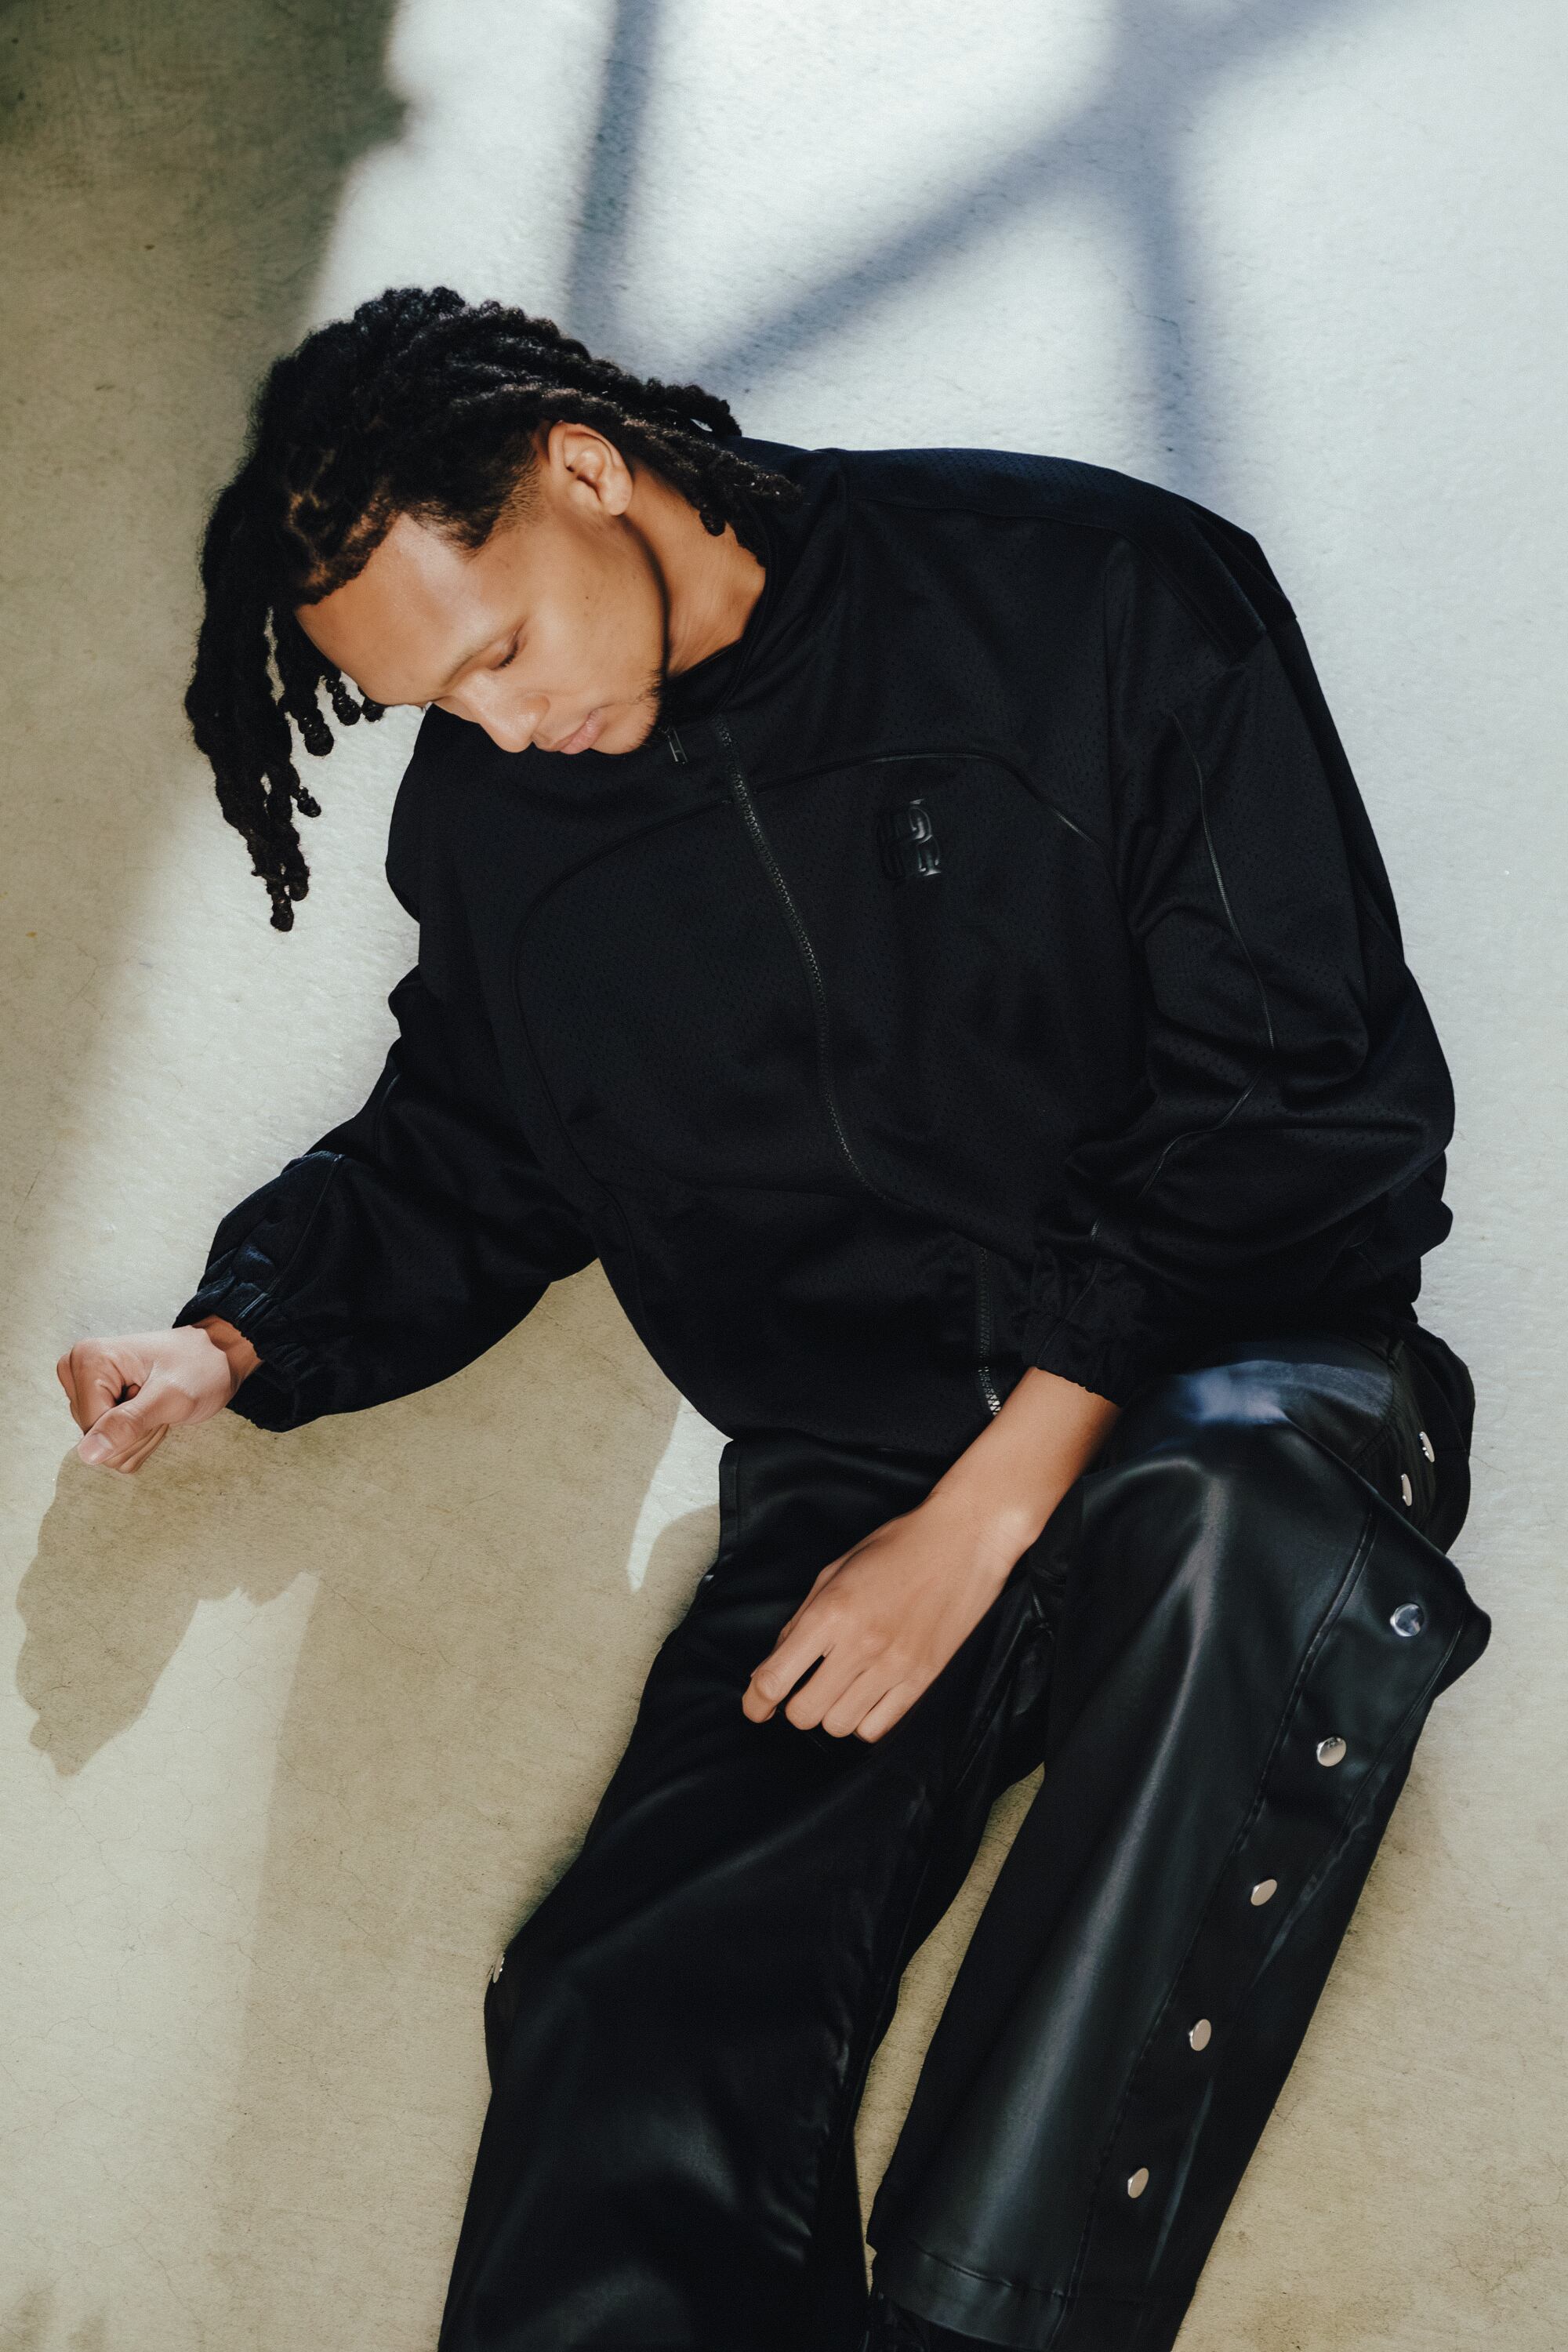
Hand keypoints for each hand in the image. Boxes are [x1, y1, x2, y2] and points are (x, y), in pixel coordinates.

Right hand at [57, 1317, 259, 1474]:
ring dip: (139, 1437)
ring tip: (157, 1405)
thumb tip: (87, 1454)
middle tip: (159, 1403)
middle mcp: (77, 1373)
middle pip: (94, 1440)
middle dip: (135, 1433)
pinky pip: (111, 1448)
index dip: (131, 1427)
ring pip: (104, 1449)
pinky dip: (138, 1439)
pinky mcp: (97, 1407)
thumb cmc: (200, 1367)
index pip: (92, 1429)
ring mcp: (85, 1391)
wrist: (215, 1356)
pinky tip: (151, 1411)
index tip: (154, 1397)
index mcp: (87, 1359)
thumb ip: (129, 1423)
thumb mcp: (171, 1397)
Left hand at [741, 1366, 1121, 1743]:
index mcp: (830, 1613)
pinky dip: (865, 1720)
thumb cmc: (897, 1546)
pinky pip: (879, 1729)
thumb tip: (777, 1662)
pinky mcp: (923, 1680)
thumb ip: (802, 1618)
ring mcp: (894, 1666)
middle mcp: (859, 1645)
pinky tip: (867, 1697)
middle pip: (805, 1713)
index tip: (755, 1707)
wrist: (964, 1540)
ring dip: (832, 1712)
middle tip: (804, 1687)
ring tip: (840, 1688)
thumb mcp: (836, 1570)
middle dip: (795, 1706)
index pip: (775, 1679)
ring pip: (841, 1726)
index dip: (756, 1702)